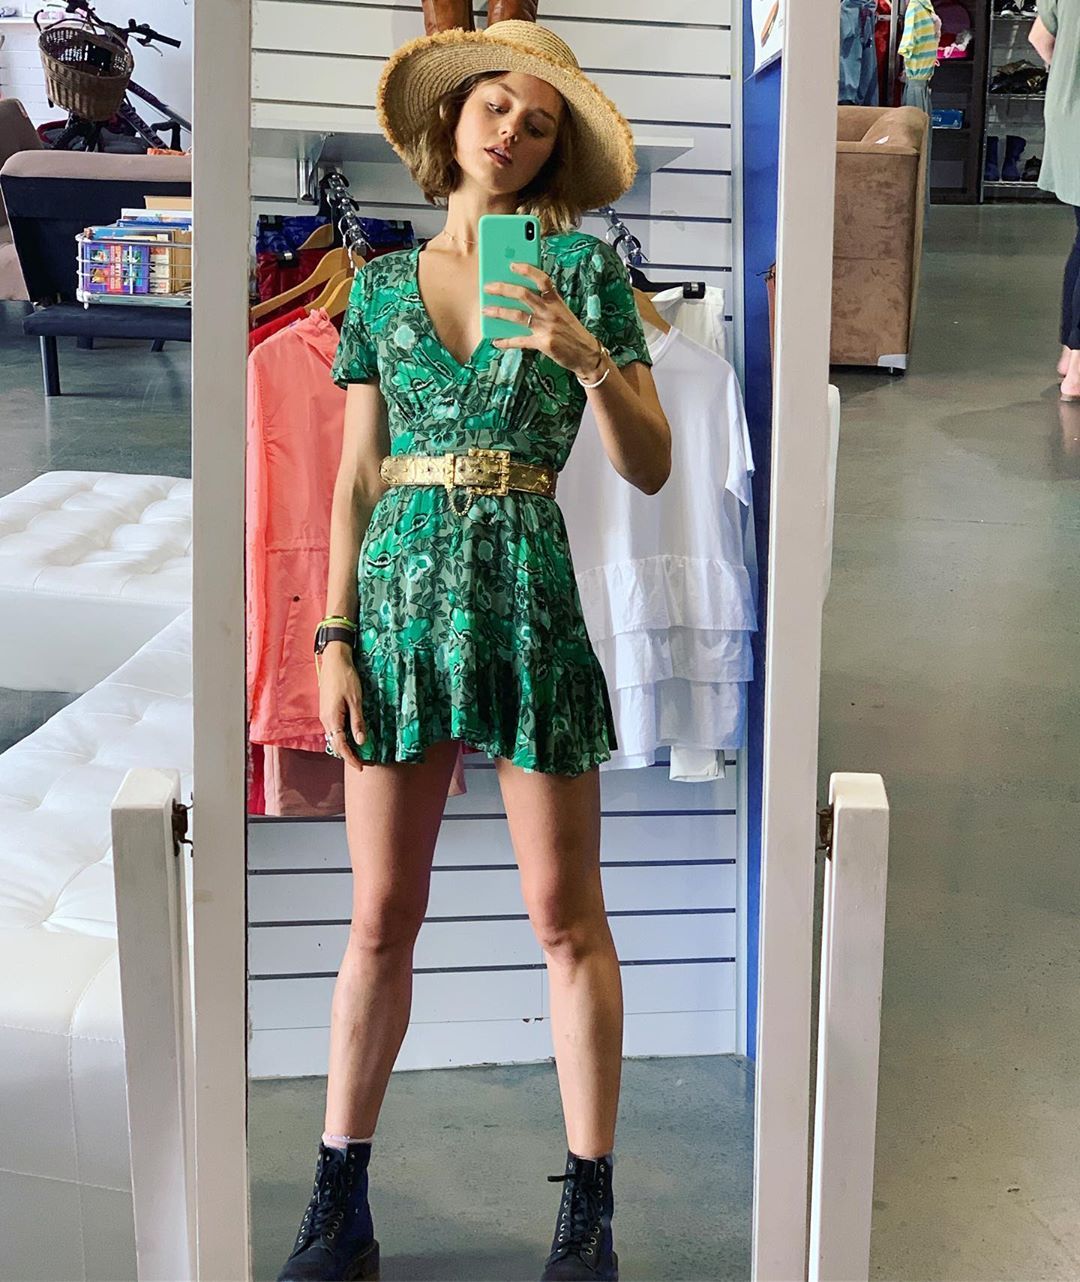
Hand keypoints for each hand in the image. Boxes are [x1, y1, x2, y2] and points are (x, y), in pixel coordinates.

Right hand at [318, 646, 366, 770]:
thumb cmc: (346, 678)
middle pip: (335, 743)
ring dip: (344, 746)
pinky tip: (350, 737)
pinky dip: (342, 737)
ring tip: (357, 753)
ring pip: (333, 737)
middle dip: (347, 755)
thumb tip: (361, 742)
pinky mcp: (327, 710)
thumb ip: (358, 722)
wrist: (334, 661)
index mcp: (332, 718)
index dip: (350, 757)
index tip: (360, 767)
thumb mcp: (356, 701)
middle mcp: (325, 719)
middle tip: (361, 763)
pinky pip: (333, 729)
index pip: (340, 745)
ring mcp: (325, 714)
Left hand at [483, 262, 603, 379]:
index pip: (542, 279)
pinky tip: (496, 342)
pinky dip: (506, 342)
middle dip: (503, 289)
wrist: (586, 354)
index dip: (527, 270)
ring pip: (517, 315)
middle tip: (488, 287)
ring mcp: (546, 327)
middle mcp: (550, 311)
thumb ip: (544, 304)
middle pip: (523, 294)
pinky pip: (520, 341)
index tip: (512, 265)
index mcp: (556, 301)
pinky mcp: (543, 343)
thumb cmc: (571, 332)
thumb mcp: (562, 313)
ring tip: (485, 310)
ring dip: (498, 312)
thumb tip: (518, 299)